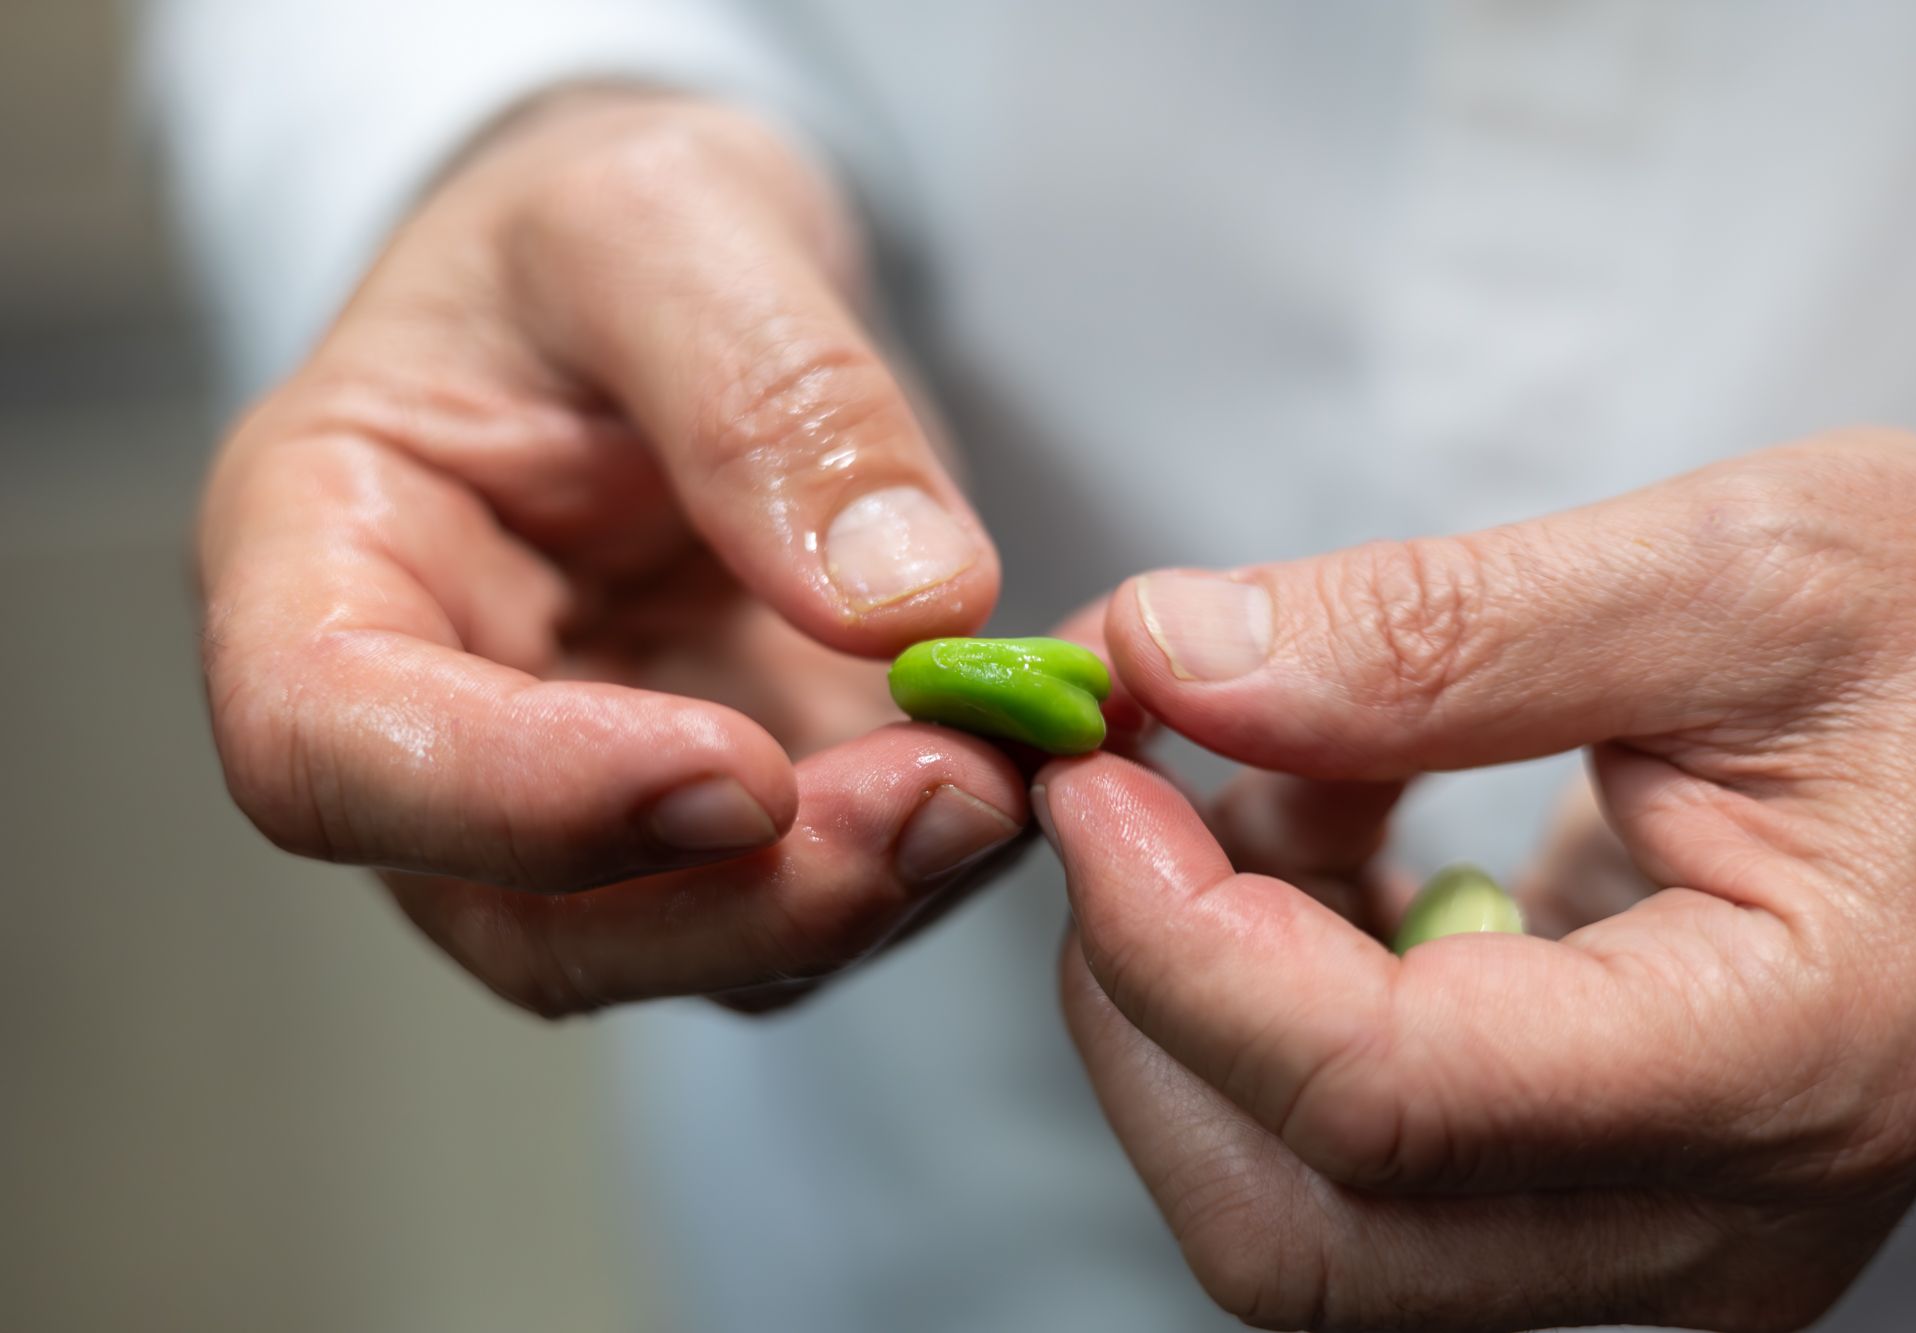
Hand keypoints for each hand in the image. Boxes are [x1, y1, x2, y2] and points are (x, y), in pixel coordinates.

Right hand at [198, 90, 1024, 1015]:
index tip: (741, 774)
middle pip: (527, 919)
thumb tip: (908, 606)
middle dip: (748, 898)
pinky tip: (1034, 754)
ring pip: (688, 942)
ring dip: (861, 896)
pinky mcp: (722, 818)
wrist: (673, 272)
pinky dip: (929, 856)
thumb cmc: (603, 220)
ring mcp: (581, 795)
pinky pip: (811, 894)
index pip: (330, 751)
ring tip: (1011, 769)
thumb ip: (764, 392)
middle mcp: (433, 720)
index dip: (525, 805)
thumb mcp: (665, 219)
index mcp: (324, 556)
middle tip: (948, 798)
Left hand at [1043, 430, 1915, 1329]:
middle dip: (1152, 991)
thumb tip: (1167, 657)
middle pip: (1296, 1219)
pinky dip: (1268, 992)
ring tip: (1282, 768)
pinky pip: (1344, 1156)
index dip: (1174, 937)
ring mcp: (1649, 1234)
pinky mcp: (1594, 1195)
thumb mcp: (1733, 569)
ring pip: (1293, 1208)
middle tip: (1134, 776)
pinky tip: (1335, 824)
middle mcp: (1713, 1218)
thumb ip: (1434, 630)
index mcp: (1779, 1063)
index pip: (1382, 1098)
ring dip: (1204, 987)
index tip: (1087, 767)